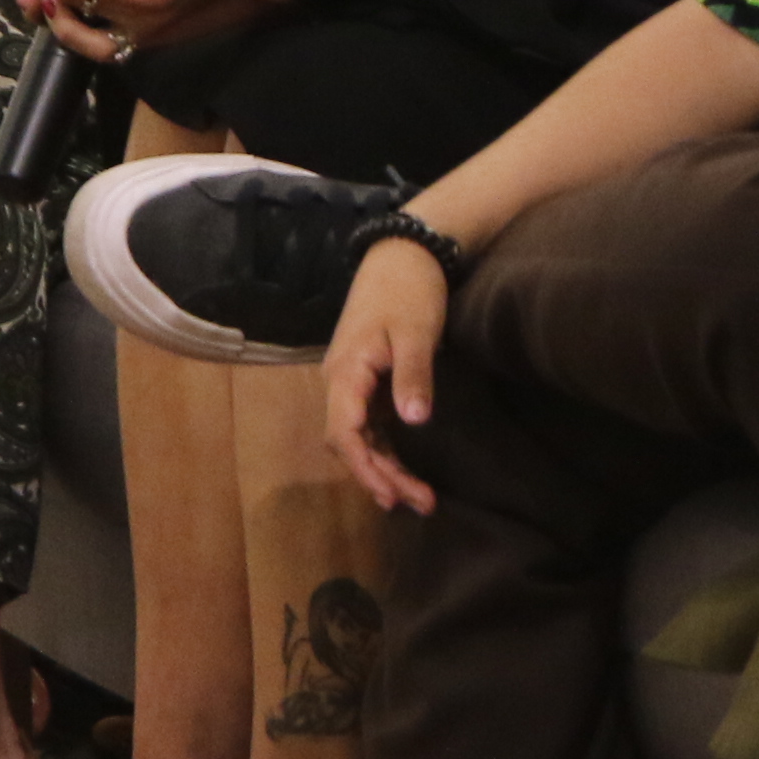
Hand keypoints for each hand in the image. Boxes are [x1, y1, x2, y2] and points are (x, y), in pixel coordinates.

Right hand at [324, 238, 450, 510]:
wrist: (404, 255)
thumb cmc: (410, 291)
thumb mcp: (416, 332)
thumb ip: (413, 377)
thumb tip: (413, 423)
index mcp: (345, 373)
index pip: (343, 431)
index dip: (364, 466)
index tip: (389, 492)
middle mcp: (340, 383)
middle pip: (350, 442)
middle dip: (380, 476)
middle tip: (418, 504)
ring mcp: (352, 384)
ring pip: (360, 438)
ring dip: (384, 468)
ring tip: (417, 498)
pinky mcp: (368, 382)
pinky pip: (370, 426)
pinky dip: (386, 450)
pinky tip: (404, 470)